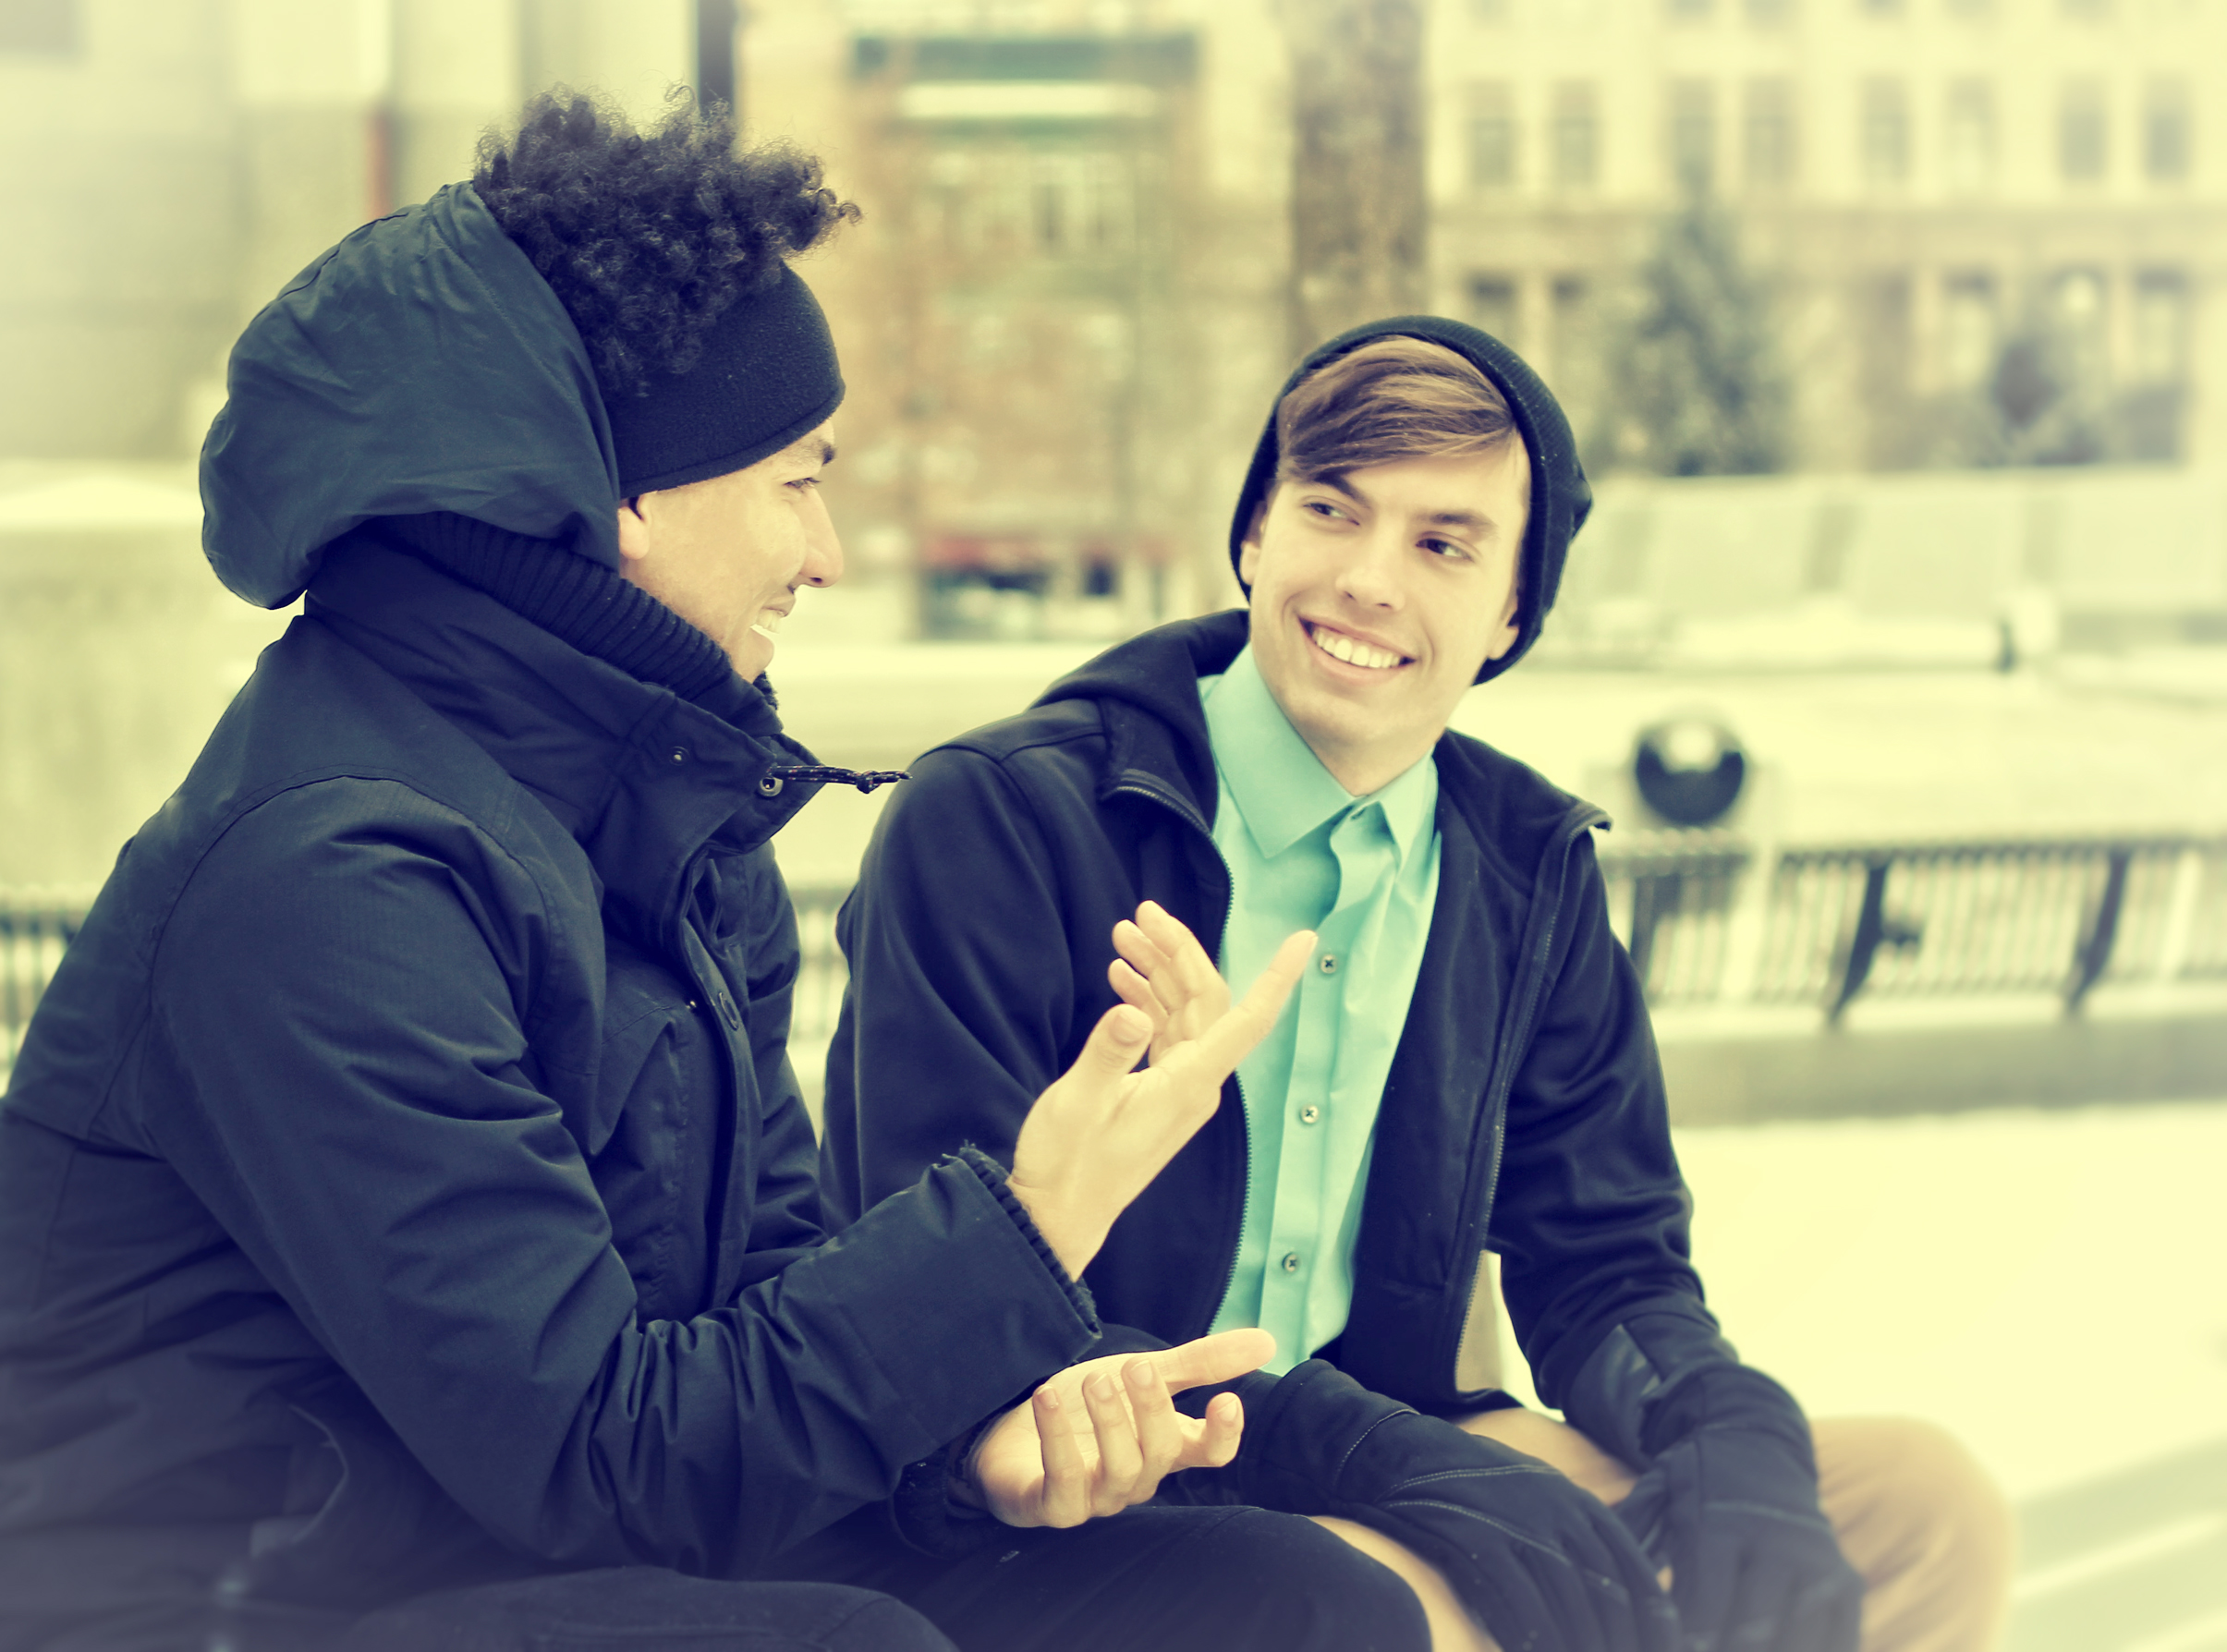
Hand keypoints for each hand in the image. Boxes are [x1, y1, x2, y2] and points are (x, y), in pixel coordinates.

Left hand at [963, 1328, 1274, 1528]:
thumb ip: (1198, 1363)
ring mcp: (1095, 1497)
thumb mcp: (1139, 1376)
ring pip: (1119, 1471)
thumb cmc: (1085, 1409)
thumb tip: (1268, 1340)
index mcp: (1164, 1447)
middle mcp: (1136, 1478)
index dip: (1223, 1435)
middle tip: (1136, 1367)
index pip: (1209, 1453)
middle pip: (1162, 1454)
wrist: (1009, 1434)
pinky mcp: (1052, 1507)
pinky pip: (1062, 1482)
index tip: (1228, 1400)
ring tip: (1095, 1380)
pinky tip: (1046, 1398)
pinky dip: (1057, 1438)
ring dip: (1110, 1423)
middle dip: (1152, 1410)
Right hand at [1008, 909, 1311, 1279]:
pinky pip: (1167, 1032)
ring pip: (1185, 1012)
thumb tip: (1133, 1009)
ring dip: (1158, 971)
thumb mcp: (1078, 1102)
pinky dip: (1147, 999)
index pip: (1248, 1019)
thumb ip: (1107, 1052)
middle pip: (1206, 1000)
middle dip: (1178, 951)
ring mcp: (1179, 1088)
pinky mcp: (1159, 1092)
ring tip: (1121, 935)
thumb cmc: (1067, 1164)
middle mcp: (1195, 1083)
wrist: (1056, 1215)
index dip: (1279, 978)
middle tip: (1140, 913)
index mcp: (1188, 1084)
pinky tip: (1121, 979)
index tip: (1303, 939)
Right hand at [1220, 1361, 1677, 1651]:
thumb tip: (1615, 1572)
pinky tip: (1535, 1651)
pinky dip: (1533, 1635)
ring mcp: (1509, 1521)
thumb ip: (1565, 1522)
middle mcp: (1547, 1506)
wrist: (1385, 1453)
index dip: (1652, 1611)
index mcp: (1564, 1495)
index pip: (1628, 1561)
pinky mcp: (1472, 1539)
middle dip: (1624, 1634)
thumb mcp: (1521, 1487)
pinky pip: (1517, 1601)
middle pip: (1605, 1587)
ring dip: (1583, 1642)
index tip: (1669, 1643)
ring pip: (1566, 1600)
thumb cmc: (1456, 1479)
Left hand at [1616, 1427, 1861, 1651]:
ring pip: (1800, 1638)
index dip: (1691, 1639)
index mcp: (1722, 1522)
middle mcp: (1778, 1542)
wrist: (1758, 1443)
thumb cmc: (1694, 1481)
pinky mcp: (1848, 1582)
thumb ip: (1630, 1535)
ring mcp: (1819, 1564)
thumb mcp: (1656, 1493)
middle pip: (1755, 1627)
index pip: (1708, 1599)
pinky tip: (1779, 1650)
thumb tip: (1591, 1572)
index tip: (1675, 1650)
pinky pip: (1841, 1638)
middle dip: (1725, 1651)